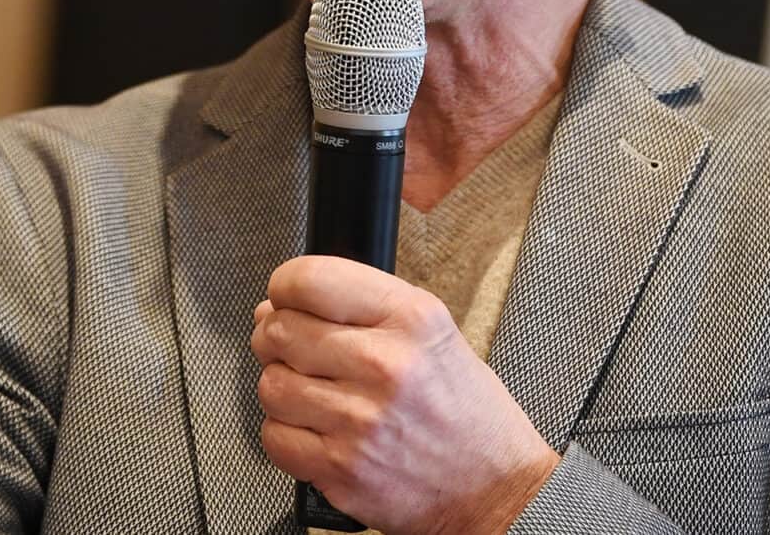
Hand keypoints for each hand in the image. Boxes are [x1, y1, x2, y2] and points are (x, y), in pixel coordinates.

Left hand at [250, 257, 557, 534]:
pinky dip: (287, 435)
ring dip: (284, 389)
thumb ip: (358, 307)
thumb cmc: (462, 410)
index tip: (286, 299)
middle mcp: (384, 365)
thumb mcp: (432, 332)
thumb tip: (275, 305)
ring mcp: (360, 420)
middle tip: (299, 352)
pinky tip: (317, 431)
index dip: (285, 288)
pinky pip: (275, 437)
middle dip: (277, 339)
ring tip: (317, 395)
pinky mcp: (342, 469)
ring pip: (271, 385)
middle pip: (280, 331)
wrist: (498, 489)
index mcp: (409, 319)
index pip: (308, 279)